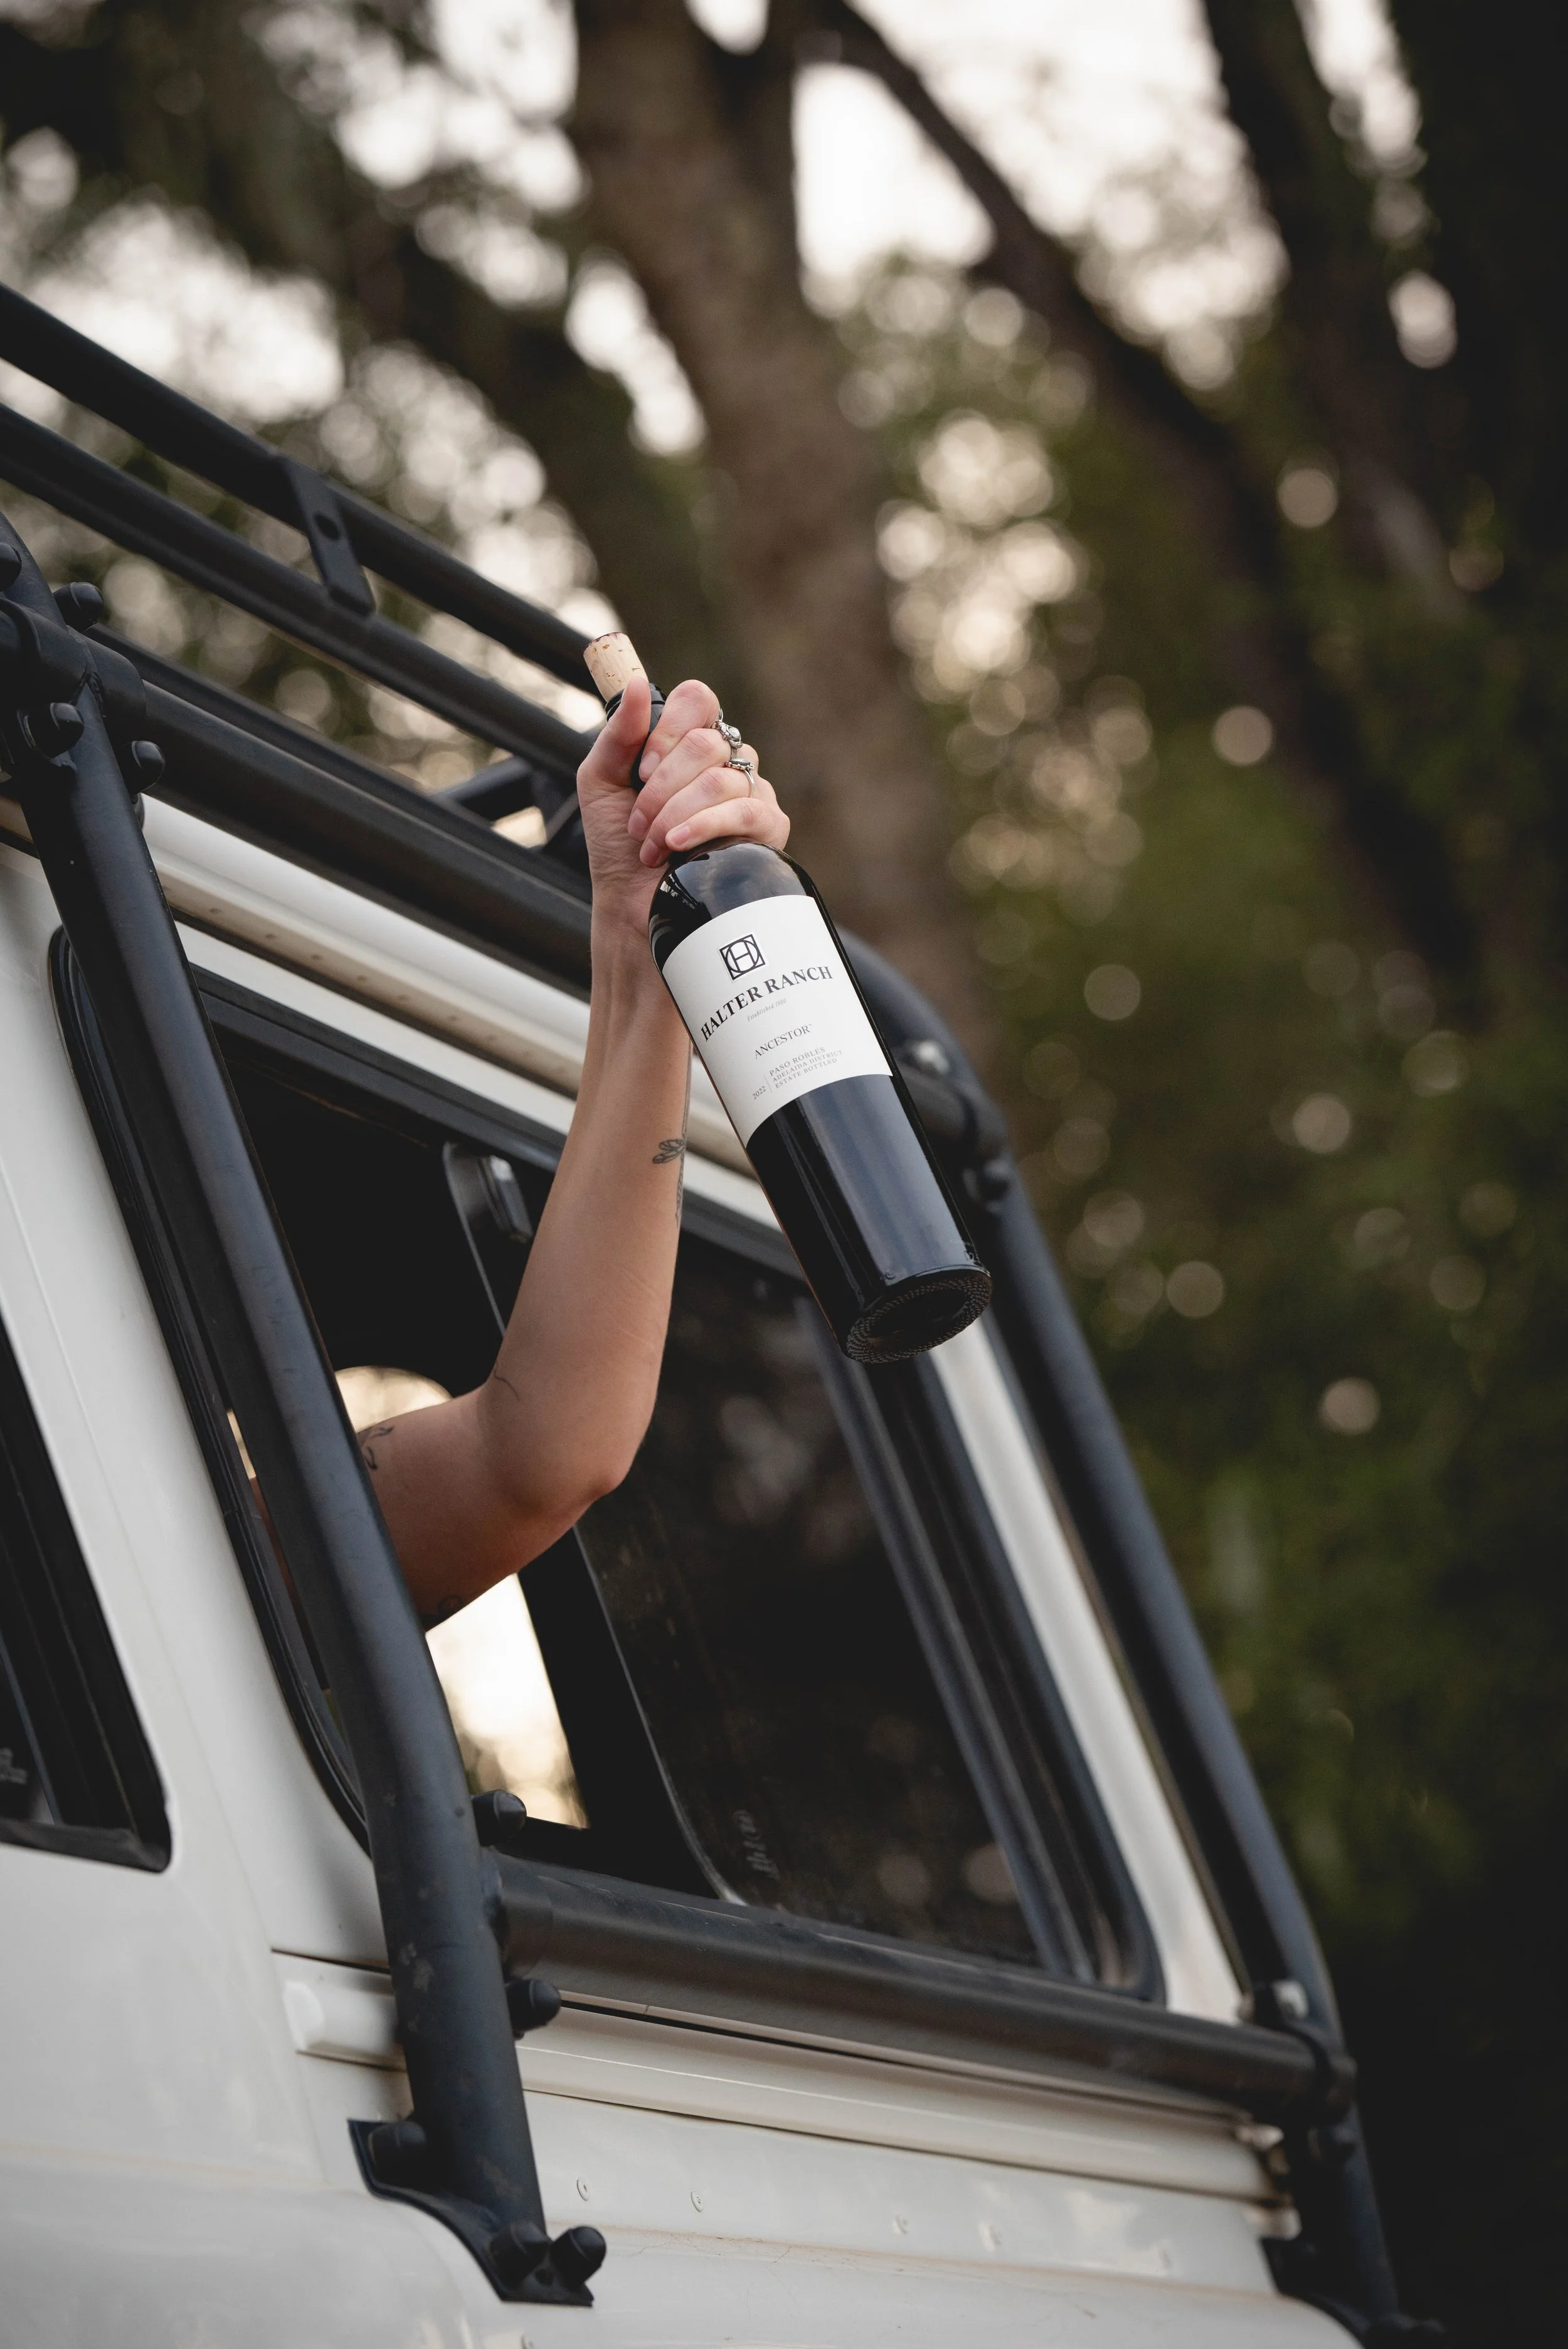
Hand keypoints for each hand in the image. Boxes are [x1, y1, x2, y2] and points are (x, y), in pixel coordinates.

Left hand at [576, 675, 789, 930]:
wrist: (632, 902)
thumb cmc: (617, 843)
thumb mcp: (601, 781)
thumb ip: (619, 733)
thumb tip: (637, 683)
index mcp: (689, 741)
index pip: (698, 699)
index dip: (669, 730)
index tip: (641, 770)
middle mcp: (725, 760)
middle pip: (706, 743)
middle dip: (662, 787)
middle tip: (639, 822)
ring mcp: (752, 790)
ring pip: (721, 779)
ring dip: (674, 815)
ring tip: (654, 845)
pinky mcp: (767, 827)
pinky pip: (746, 809)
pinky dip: (705, 826)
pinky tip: (679, 845)